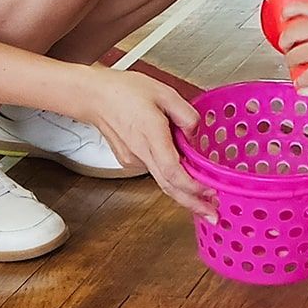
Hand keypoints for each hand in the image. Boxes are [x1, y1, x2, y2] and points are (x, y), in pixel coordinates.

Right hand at [87, 69, 216, 219]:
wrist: (95, 97)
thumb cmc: (125, 91)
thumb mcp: (164, 93)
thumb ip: (185, 114)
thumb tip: (195, 134)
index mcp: (151, 134)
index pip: (173, 171)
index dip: (192, 186)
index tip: (210, 193)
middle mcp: (142, 153)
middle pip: (169, 187)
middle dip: (193, 204)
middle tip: (213, 215)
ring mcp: (133, 160)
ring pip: (163, 181)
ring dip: (184, 191)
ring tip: (204, 196)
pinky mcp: (129, 160)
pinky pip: (155, 171)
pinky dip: (170, 177)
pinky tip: (182, 174)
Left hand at [278, 2, 307, 89]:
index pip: (300, 6)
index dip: (288, 11)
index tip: (284, 16)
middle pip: (292, 33)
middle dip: (284, 42)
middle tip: (286, 47)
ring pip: (296, 54)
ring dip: (290, 61)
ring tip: (291, 64)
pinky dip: (302, 80)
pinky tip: (299, 83)